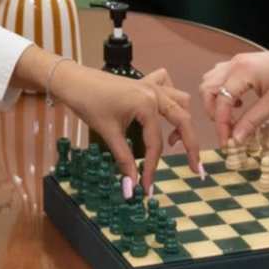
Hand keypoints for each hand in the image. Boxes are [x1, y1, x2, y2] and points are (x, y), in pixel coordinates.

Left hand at [50, 59, 193, 193]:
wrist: (73, 80)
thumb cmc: (88, 103)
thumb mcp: (108, 133)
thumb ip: (124, 160)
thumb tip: (132, 186)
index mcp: (147, 105)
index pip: (156, 143)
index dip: (153, 168)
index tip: (147, 188)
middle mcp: (155, 93)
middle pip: (183, 121)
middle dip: (191, 147)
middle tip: (195, 169)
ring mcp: (152, 85)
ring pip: (180, 101)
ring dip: (182, 121)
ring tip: (174, 143)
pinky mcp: (145, 82)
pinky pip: (167, 86)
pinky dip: (170, 97)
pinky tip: (163, 111)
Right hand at [198, 41, 268, 148]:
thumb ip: (252, 120)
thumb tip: (236, 139)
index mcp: (242, 71)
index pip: (221, 101)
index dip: (221, 125)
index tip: (227, 143)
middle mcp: (235, 64)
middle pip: (207, 89)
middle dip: (213, 112)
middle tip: (227, 129)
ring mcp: (237, 61)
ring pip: (211, 81)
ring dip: (216, 101)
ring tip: (233, 116)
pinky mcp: (243, 63)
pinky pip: (221, 76)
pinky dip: (223, 91)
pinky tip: (239, 103)